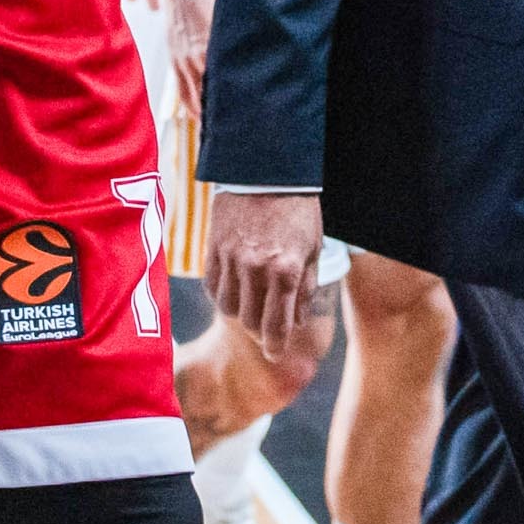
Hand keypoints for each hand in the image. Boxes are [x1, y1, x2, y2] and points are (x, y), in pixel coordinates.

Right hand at [208, 189, 326, 357]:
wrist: (267, 170)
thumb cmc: (297, 210)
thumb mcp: (312, 249)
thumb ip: (304, 288)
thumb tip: (298, 323)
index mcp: (284, 270)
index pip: (276, 325)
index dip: (275, 346)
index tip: (275, 353)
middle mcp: (255, 269)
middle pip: (249, 321)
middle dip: (260, 330)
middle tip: (267, 326)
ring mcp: (230, 259)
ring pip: (228, 307)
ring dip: (241, 312)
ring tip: (252, 302)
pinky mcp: (213, 248)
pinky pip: (212, 286)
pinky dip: (222, 294)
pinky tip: (234, 287)